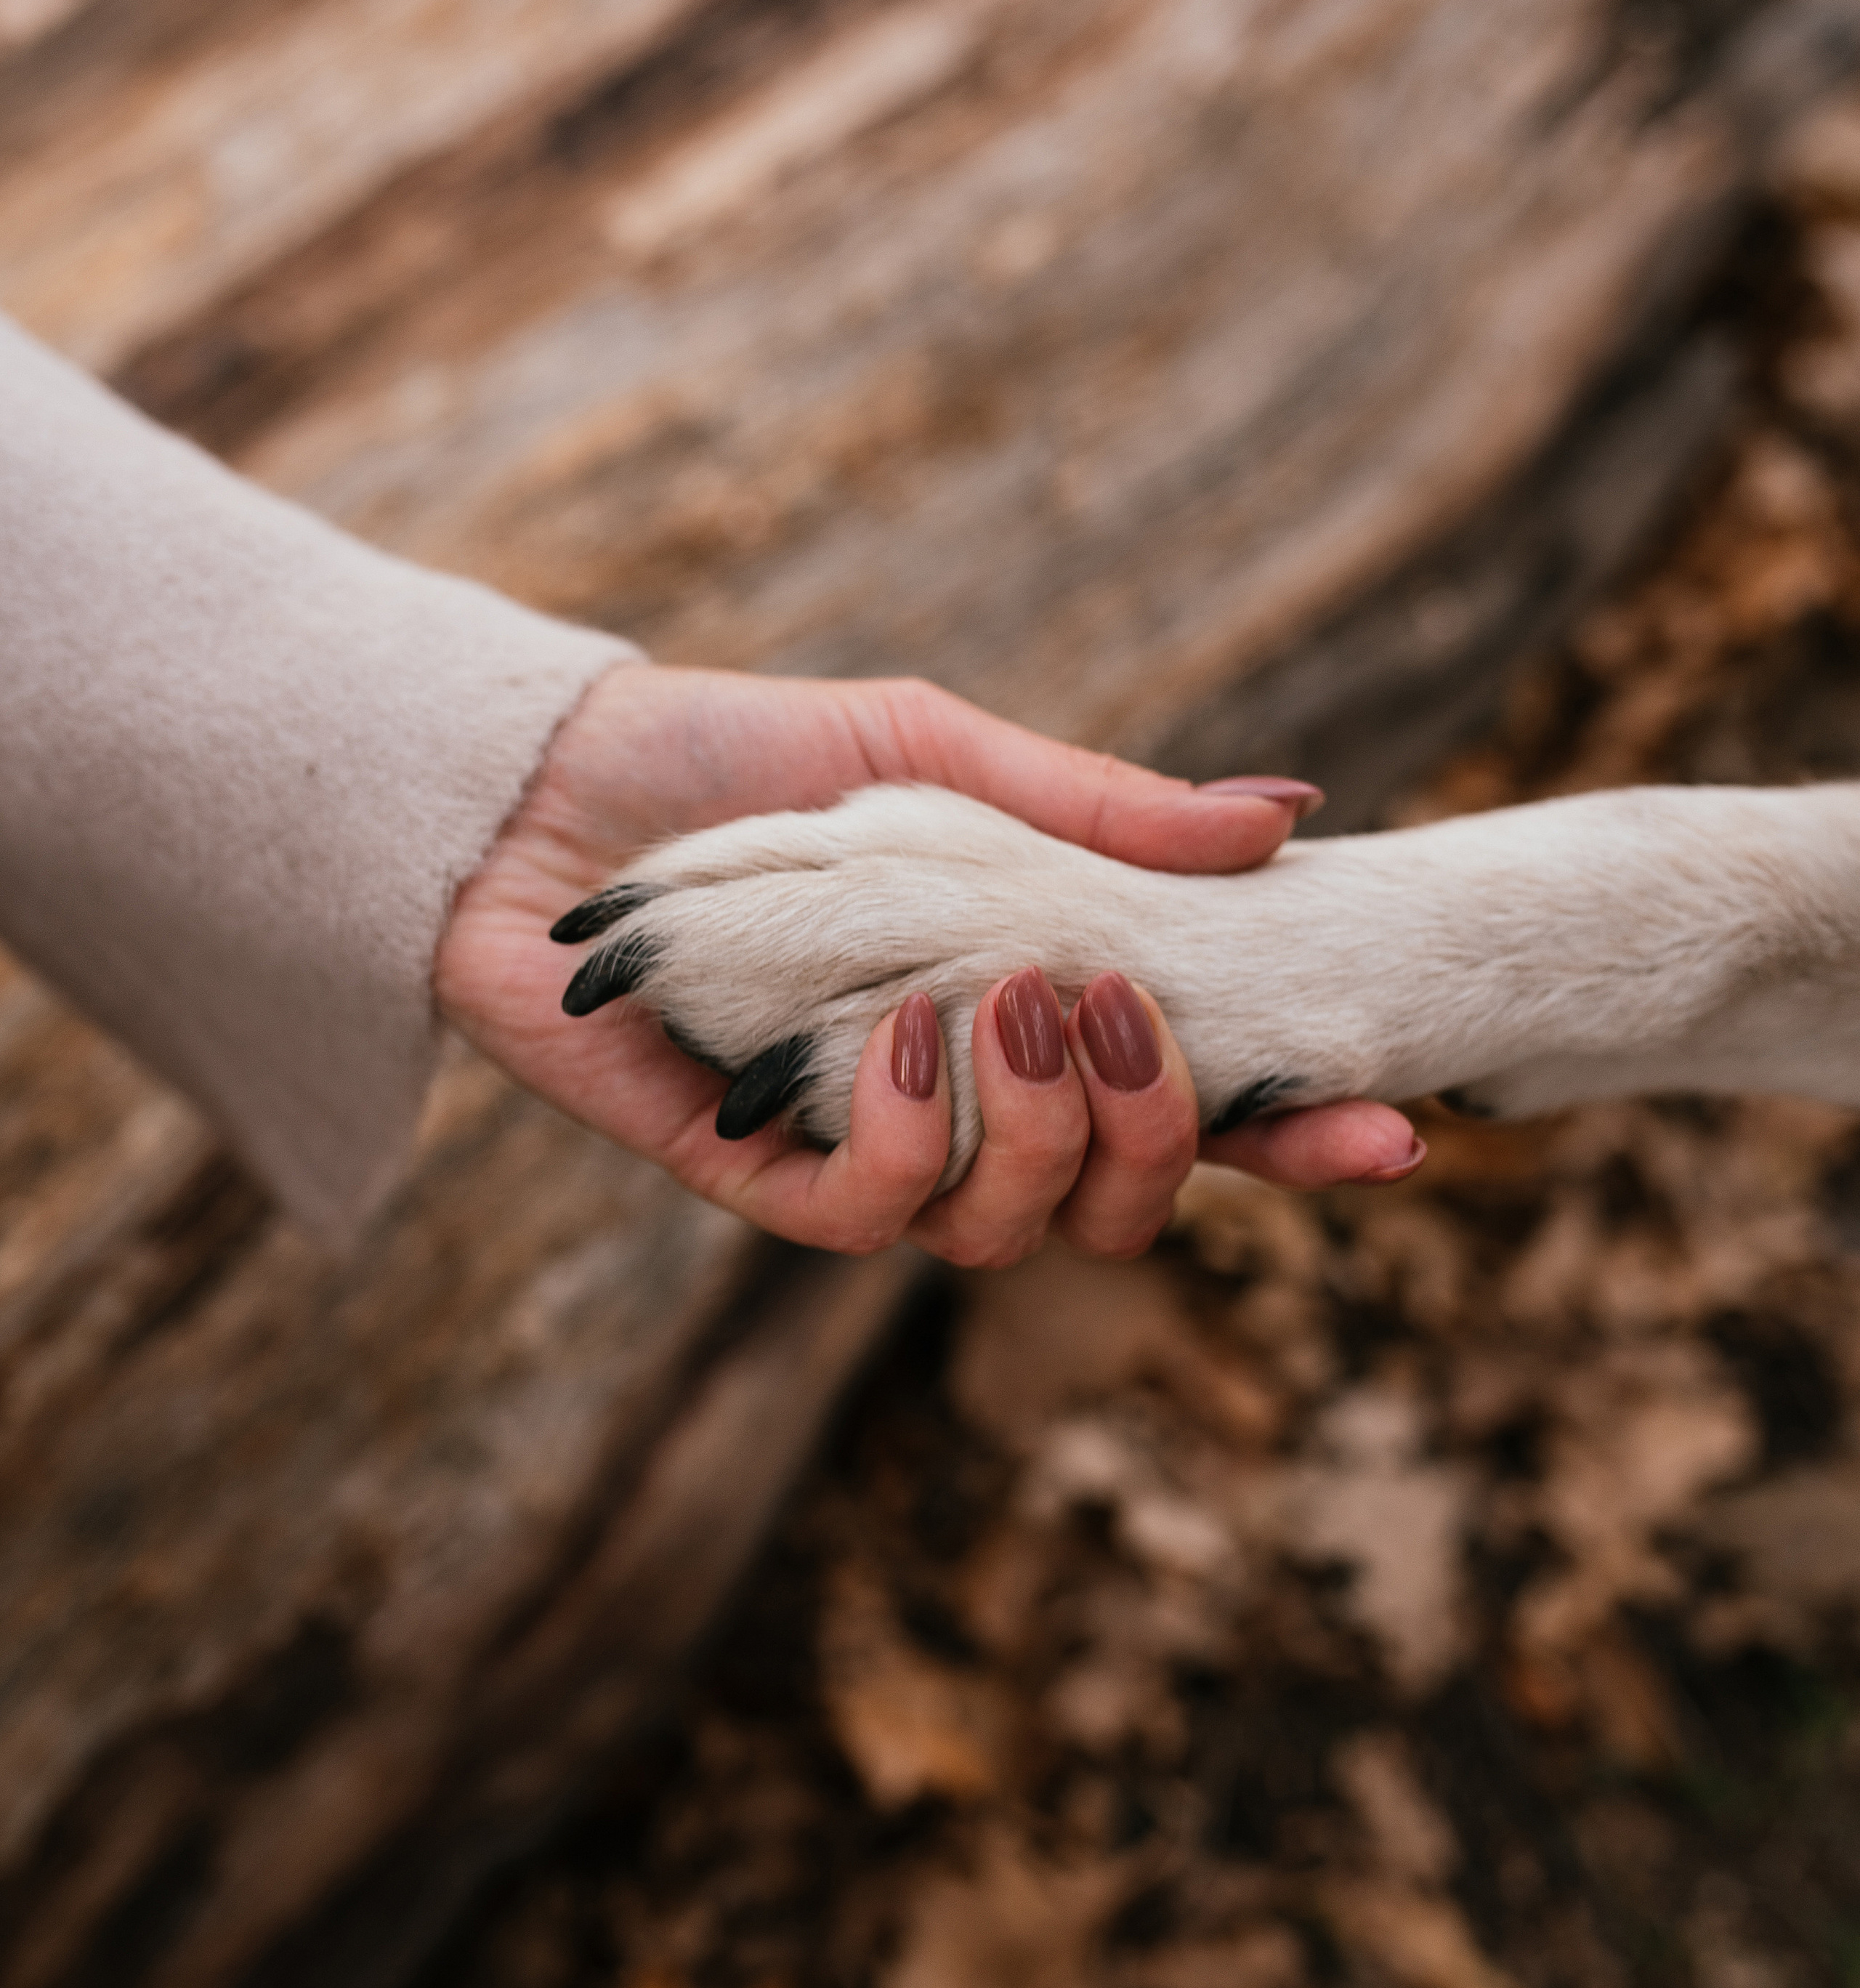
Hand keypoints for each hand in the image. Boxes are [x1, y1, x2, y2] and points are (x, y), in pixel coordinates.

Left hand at [434, 665, 1423, 1262]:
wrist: (546, 791)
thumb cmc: (740, 763)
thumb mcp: (935, 753)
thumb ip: (1098, 807)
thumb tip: (1289, 818)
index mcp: (1031, 1015)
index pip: (1197, 1108)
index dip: (1303, 1143)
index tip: (1398, 1136)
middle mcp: (965, 1106)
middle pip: (1123, 1209)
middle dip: (1169, 1141)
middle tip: (1131, 1013)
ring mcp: (867, 1151)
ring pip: (1015, 1233)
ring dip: (1045, 1129)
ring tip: (1017, 1000)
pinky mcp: (760, 1177)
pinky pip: (874, 1221)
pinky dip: (911, 1135)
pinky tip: (902, 1027)